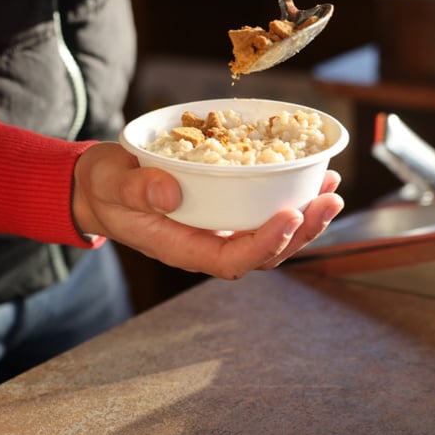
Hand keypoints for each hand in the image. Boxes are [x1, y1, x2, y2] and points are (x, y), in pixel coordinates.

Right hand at [71, 141, 343, 279]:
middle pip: (264, 253)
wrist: (101, 189)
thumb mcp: (108, 184)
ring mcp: (218, 231)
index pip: (232, 257)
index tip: (291, 215)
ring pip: (271, 237)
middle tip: (329, 200)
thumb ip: (134, 189)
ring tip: (332, 189)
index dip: (266, 242)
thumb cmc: (103, 188)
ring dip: (307, 218)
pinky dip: (292, 199)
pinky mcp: (225, 212)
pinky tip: (314, 177)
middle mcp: (206, 245)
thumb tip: (170, 190)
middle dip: (302, 231)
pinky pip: (264, 214)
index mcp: (181, 247)